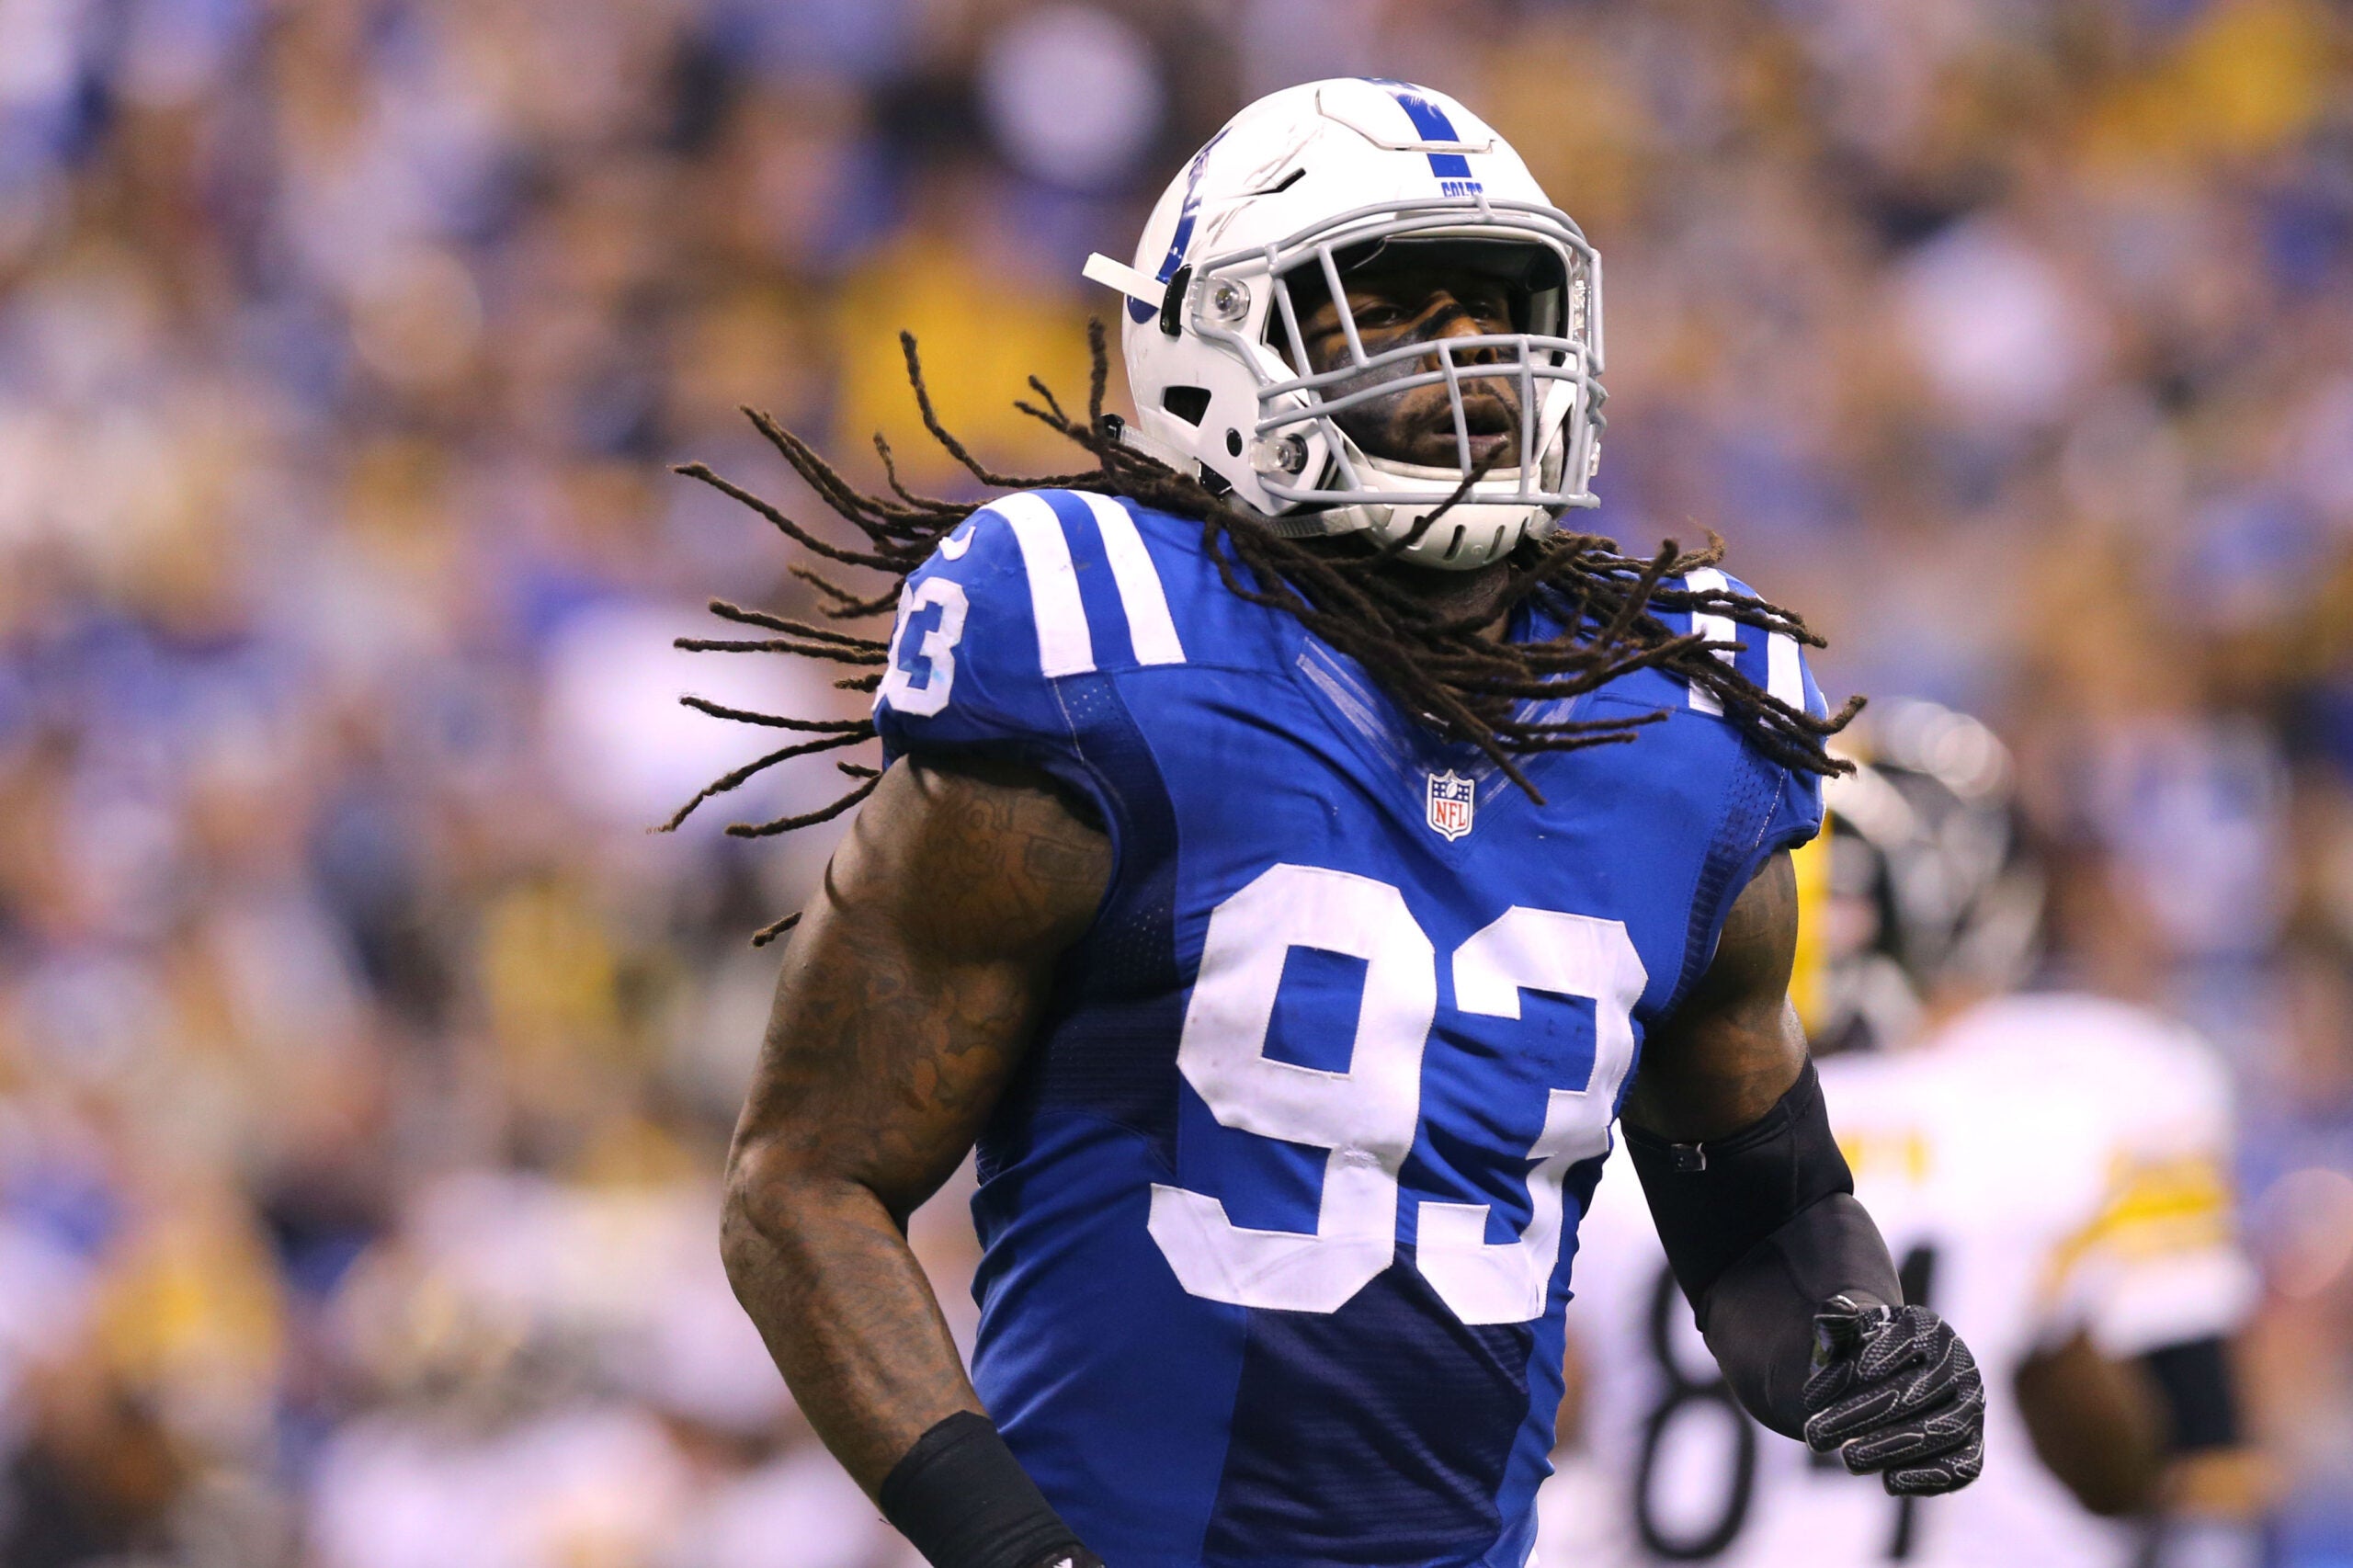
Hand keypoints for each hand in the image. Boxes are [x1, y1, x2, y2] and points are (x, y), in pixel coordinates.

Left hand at [1803, 1295, 1985, 1495]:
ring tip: (1848, 1460)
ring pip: (1938, 1432)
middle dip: (1859, 1417)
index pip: (1889, 1349)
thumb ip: (1836, 1325)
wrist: (1887, 1380)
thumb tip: (1837, 1312)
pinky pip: (1961, 1465)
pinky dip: (1929, 1477)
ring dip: (1891, 1449)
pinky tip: (1890, 1482)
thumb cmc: (1859, 1354)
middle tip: (1815, 1436)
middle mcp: (1958, 1364)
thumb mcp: (1843, 1336)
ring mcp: (1971, 1405)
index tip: (1808, 1398)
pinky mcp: (1973, 1444)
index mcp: (1927, 1327)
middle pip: (1912, 1393)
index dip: (1848, 1373)